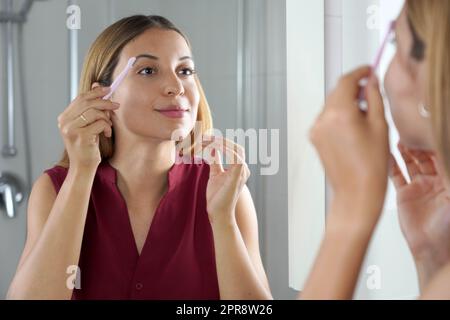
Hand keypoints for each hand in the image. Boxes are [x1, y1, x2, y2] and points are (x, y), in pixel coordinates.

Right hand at [57, 86, 118, 169]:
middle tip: (116, 105)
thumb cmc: (87, 146)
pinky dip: (107, 127)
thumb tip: (97, 85)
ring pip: (95, 112)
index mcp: (64, 117)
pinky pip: (100, 123)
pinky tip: (107, 134)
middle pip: (88, 103)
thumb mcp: (87, 125)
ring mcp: (71, 129)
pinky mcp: (81, 136)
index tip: (108, 89)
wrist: (83, 166)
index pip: (80, 98)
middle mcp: (64, 122)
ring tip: (109, 126)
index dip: (95, 92)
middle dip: (105, 102)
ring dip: (106, 118)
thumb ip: (90, 108)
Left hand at [203, 136, 249, 225]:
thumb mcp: (215, 174)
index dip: (221, 142)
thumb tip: (213, 149)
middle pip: (235, 146)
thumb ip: (216, 161)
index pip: (233, 149)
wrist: (218, 212)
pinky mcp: (238, 175)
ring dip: (220, 143)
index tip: (206, 139)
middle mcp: (244, 169)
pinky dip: (225, 150)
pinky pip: (236, 157)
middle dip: (220, 140)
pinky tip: (213, 148)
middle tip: (205, 137)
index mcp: (239, 168)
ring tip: (206, 141)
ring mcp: (243, 172)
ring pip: (236, 149)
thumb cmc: (217, 196)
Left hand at [310, 66, 389, 226]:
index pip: (345, 81)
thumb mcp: (379, 126)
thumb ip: (374, 98)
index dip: (359, 72)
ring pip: (331, 105)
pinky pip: (326, 119)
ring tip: (364, 118)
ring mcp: (315, 130)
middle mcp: (322, 119)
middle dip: (352, 89)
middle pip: (336, 92)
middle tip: (370, 94)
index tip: (368, 71)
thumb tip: (371, 81)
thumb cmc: (370, 165)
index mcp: (339, 114)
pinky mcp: (314, 138)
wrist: (356, 191)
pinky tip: (352, 129)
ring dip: (345, 104)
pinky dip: (337, 117)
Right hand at [390, 144, 449, 287]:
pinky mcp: (404, 194)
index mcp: (448, 179)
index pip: (441, 156)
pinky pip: (397, 176)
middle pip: (425, 156)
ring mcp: (418, 187)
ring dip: (405, 151)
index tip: (426, 131)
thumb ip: (448, 176)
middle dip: (418, 143)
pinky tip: (387, 156)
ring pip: (410, 163)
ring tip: (398, 138)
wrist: (432, 248)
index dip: (434, 143)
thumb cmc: (448, 227)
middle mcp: (434, 181)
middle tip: (410, 131)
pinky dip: (391, 165)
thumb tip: (446, 156)